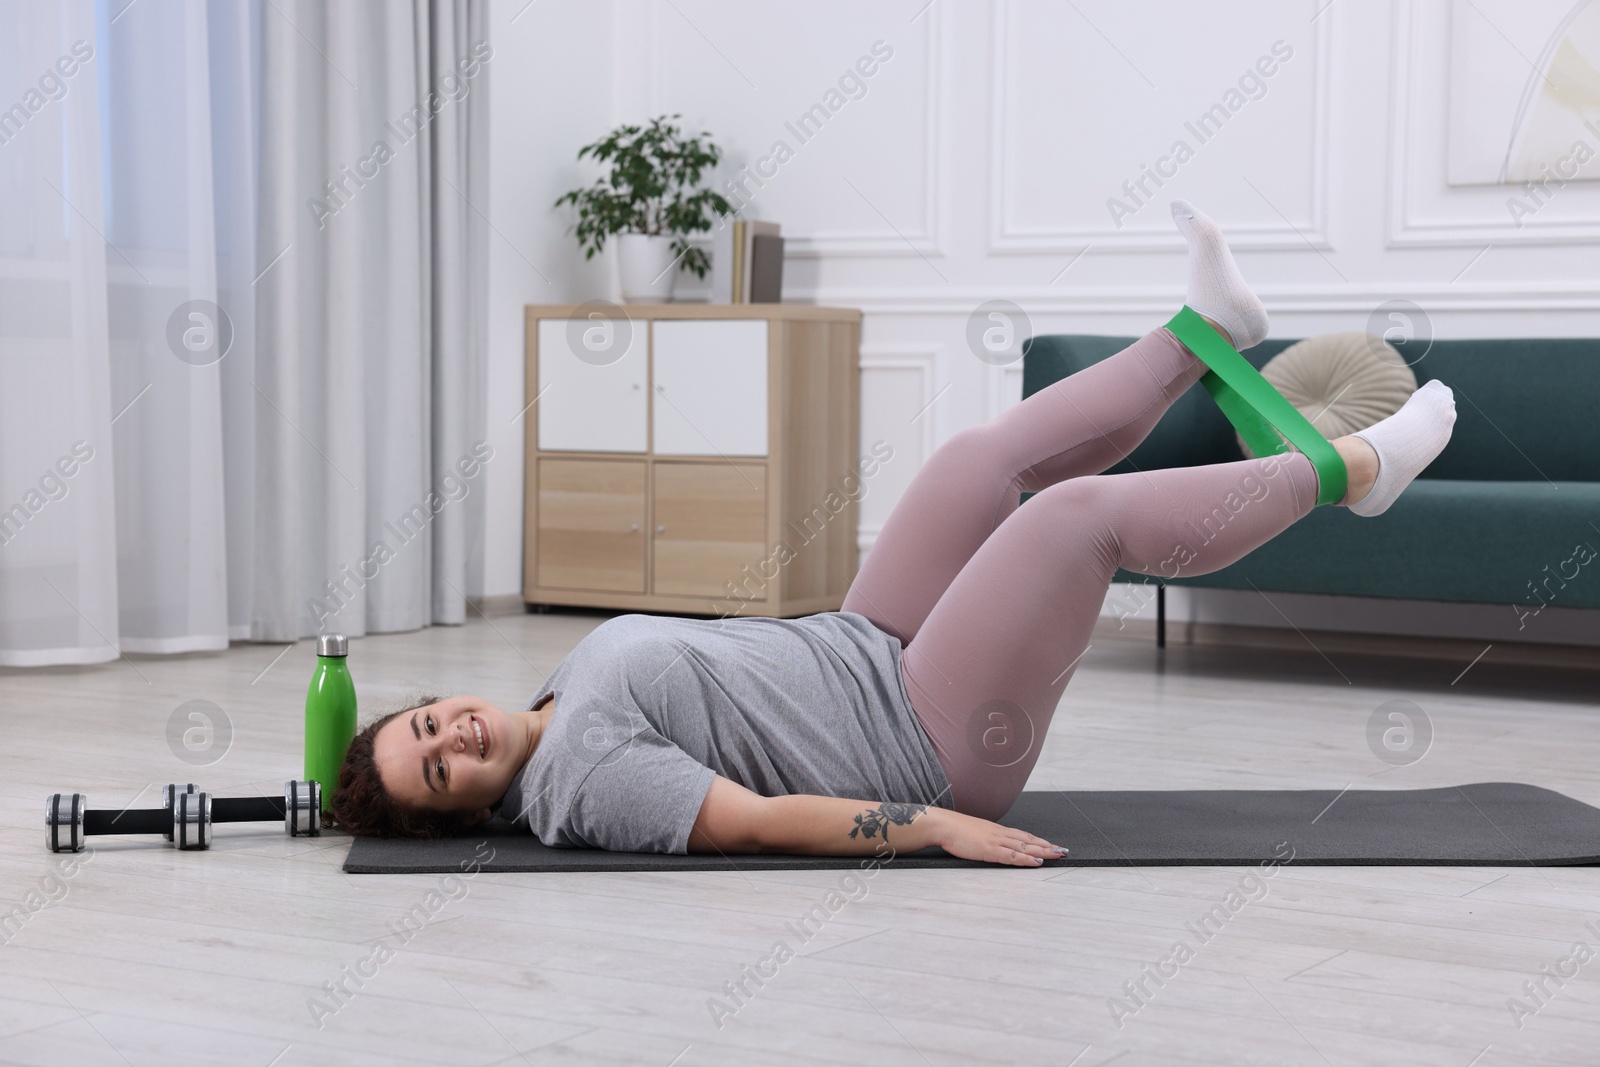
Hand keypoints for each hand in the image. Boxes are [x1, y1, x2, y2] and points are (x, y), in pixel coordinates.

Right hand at [931, 809, 1068, 866]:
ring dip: (1043, 851)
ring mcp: (996, 841)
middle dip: (1047, 846)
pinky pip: (1012, 856)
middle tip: (1063, 851)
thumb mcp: (974, 833)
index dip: (1039, 841)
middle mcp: (1000, 834)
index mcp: (996, 830)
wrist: (943, 825)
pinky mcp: (990, 850)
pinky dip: (1026, 860)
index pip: (1023, 836)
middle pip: (1029, 841)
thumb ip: (984, 839)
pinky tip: (1037, 862)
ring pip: (1025, 847)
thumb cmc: (954, 830)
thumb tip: (989, 845)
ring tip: (1058, 855)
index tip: (1051, 845)